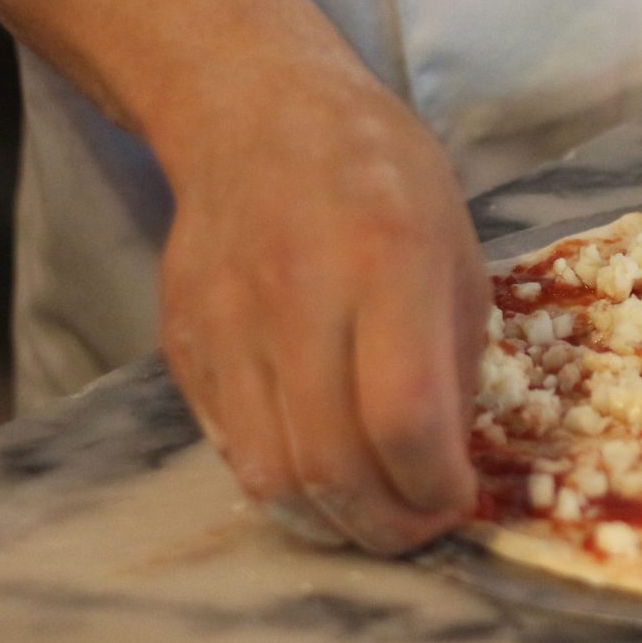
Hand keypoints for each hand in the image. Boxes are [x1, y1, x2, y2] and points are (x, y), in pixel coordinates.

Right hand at [158, 64, 487, 554]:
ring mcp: (226, 324)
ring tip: (371, 514)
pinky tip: (319, 469)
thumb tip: (450, 463)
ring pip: (269, 475)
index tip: (458, 501)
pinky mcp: (182, 344)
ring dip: (329, 521)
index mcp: (384, 263)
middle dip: (384, 527)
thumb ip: (456, 359)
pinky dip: (282, 480)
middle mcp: (297, 297)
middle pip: (328, 465)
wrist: (256, 113)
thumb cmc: (381, 175)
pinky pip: (229, 446)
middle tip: (416, 530)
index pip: (403, 418)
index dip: (434, 486)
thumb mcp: (456, 248)